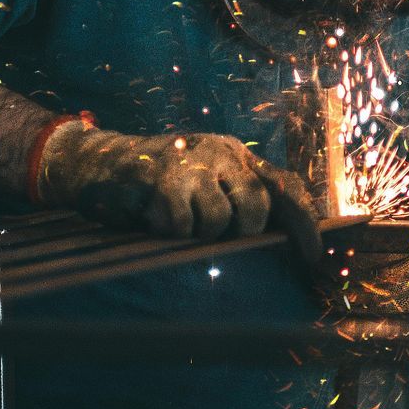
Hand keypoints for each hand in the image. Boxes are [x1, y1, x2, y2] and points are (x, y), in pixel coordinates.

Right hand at [38, 127, 315, 246]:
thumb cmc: (154, 183)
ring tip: (173, 218)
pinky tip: (152, 216)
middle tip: (212, 233)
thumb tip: (279, 238)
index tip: (313, 257)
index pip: (283, 186)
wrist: (95, 163)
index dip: (302, 223)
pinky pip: (182, 225)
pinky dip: (168, 231)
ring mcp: (191, 162)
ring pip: (219, 220)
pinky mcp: (163, 178)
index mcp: (234, 154)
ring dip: (196, 232)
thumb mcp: (202, 180)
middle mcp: (219, 151)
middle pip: (256, 205)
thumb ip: (236, 197)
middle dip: (241, 231)